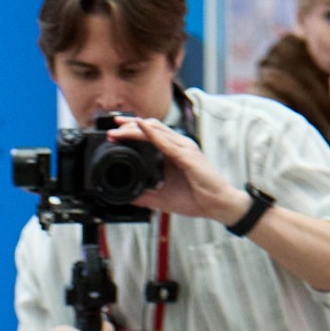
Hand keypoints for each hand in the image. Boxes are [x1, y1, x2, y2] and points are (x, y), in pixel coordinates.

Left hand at [106, 114, 254, 226]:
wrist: (218, 205)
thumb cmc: (196, 198)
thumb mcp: (163, 198)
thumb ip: (145, 195)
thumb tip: (127, 197)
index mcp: (173, 152)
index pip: (151, 134)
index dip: (132, 131)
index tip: (114, 133)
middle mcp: (179, 145)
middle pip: (151, 127)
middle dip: (129, 125)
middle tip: (111, 129)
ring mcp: (184, 148)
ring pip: (156, 131)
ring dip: (135, 128)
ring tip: (118, 129)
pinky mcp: (187, 156)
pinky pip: (166, 142)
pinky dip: (151, 134)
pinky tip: (139, 128)